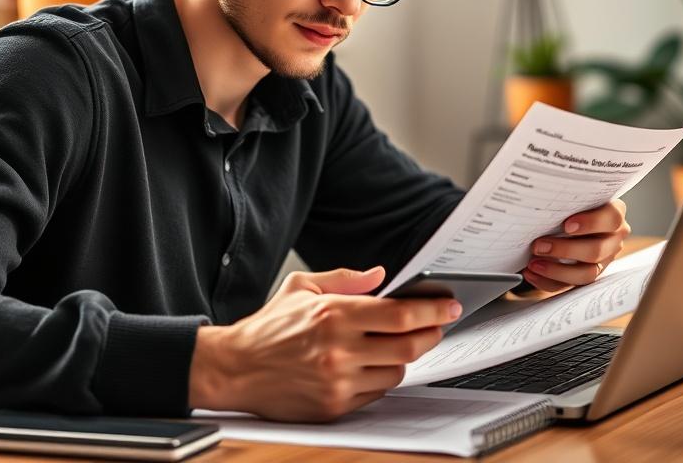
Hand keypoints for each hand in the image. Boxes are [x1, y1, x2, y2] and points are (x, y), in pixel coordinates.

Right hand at [188, 266, 460, 421]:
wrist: (234, 368)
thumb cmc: (267, 328)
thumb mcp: (301, 287)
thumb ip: (346, 278)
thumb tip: (381, 275)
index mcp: (333, 314)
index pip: (399, 314)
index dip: (431, 309)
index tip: (448, 305)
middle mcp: (339, 349)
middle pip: (408, 345)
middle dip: (430, 334)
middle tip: (436, 325)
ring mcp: (338, 381)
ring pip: (396, 371)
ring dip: (405, 357)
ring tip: (397, 345)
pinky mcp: (334, 406)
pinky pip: (376, 392)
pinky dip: (381, 378)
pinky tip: (372, 365)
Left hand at [523, 199, 630, 292]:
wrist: (562, 217)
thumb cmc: (567, 204)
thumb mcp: (569, 198)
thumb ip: (564, 199)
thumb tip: (536, 198)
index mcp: (613, 214)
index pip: (612, 219)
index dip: (591, 223)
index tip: (566, 225)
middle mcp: (612, 239)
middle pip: (596, 250)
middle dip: (565, 250)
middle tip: (538, 245)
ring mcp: (603, 260)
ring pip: (587, 273)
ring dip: (557, 270)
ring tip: (533, 263)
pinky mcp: (587, 275)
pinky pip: (570, 286)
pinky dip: (548, 281)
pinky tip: (531, 273)